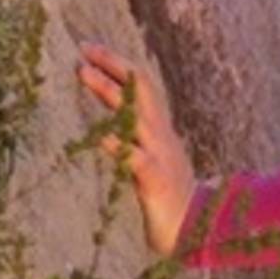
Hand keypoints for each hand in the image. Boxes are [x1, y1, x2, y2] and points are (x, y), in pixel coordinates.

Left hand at [77, 43, 198, 255]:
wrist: (195, 230)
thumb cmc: (167, 195)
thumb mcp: (150, 158)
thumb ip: (134, 140)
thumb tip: (111, 126)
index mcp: (158, 129)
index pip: (140, 86)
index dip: (116, 64)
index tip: (89, 48)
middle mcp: (160, 135)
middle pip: (140, 89)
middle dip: (113, 64)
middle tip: (84, 48)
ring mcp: (160, 155)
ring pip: (135, 115)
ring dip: (109, 92)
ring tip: (84, 73)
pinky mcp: (156, 181)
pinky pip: (137, 160)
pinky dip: (120, 147)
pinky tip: (102, 138)